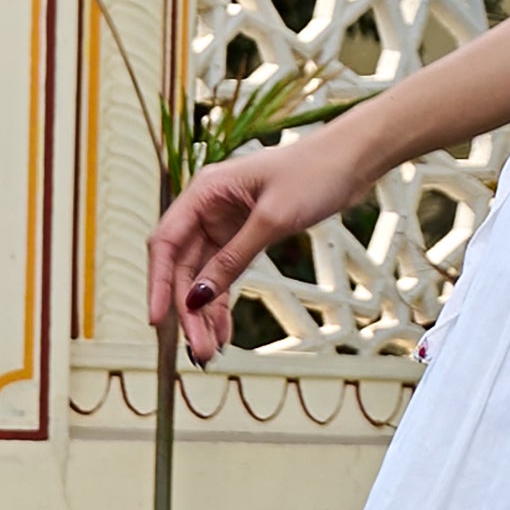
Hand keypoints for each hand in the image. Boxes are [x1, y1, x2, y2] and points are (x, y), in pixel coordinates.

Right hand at [148, 135, 358, 364]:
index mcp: (204, 191)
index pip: (166, 242)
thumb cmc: (315, 172)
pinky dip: (223, 302)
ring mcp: (226, 223)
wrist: (352, 160)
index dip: (158, 283)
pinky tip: (223, 331)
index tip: (157, 319)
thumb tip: (199, 296)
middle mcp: (208, 207)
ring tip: (209, 349)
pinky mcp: (246, 235)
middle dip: (188, 309)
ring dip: (204, 312)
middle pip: (184, 266)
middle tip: (199, 348)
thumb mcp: (272, 218)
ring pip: (204, 275)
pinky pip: (226, 274)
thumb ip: (233, 258)